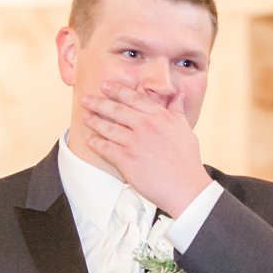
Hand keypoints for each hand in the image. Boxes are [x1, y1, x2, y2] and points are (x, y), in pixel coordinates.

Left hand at [80, 82, 209, 216]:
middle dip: (98, 103)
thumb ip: (177, 110)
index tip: (106, 86)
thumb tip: (178, 95)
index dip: (117, 91)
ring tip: (85, 116)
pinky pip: (105, 148)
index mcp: (159, 116)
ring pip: (108, 127)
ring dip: (93, 121)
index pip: (134, 98)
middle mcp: (145, 125)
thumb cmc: (187, 160)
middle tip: (86, 99)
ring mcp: (134, 142)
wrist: (185, 186)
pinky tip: (89, 140)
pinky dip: (95, 143)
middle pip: (116, 110)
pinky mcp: (126, 159)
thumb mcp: (185, 129)